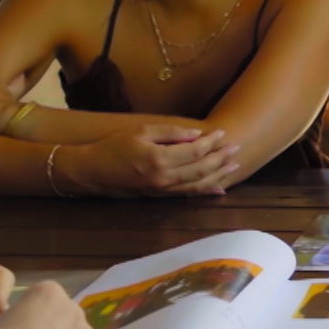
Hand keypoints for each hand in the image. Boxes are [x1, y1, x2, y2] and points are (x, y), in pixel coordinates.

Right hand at [75, 124, 241, 196]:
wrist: (93, 171)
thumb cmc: (114, 146)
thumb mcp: (140, 132)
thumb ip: (170, 133)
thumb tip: (196, 134)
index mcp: (158, 159)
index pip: (194, 151)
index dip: (210, 142)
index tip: (222, 132)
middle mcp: (163, 178)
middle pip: (200, 169)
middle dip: (220, 158)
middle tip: (236, 148)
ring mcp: (162, 190)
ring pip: (197, 184)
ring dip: (218, 176)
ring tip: (234, 166)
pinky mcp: (160, 196)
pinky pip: (187, 195)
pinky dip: (205, 191)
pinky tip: (218, 189)